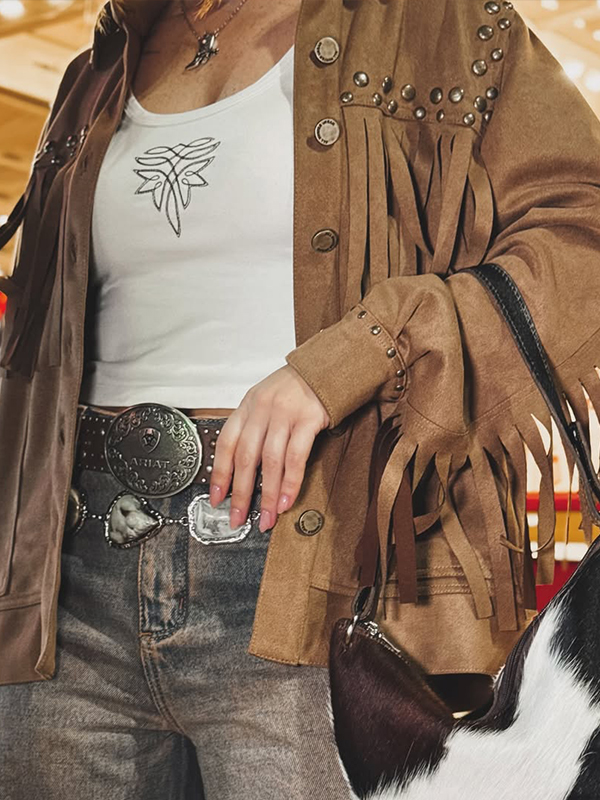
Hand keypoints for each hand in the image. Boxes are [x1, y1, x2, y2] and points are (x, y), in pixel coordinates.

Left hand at [208, 365, 329, 531]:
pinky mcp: (309, 419)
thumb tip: (244, 470)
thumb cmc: (295, 389)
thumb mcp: (265, 401)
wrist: (327, 366)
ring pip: (270, 461)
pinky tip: (287, 500)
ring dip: (268, 494)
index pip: (226, 443)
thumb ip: (254, 428)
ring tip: (267, 518)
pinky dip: (290, 482)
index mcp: (248, 406)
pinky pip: (296, 457)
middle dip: (241, 493)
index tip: (217, 499)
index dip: (219, 474)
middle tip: (239, 518)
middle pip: (245, 456)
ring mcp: (285, 414)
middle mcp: (263, 409)